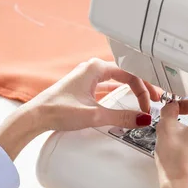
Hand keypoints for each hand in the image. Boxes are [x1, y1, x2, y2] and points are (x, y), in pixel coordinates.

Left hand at [0, 58, 161, 159]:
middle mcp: (91, 69)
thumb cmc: (57, 110)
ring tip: (142, 101)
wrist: (35, 117)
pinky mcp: (82, 88)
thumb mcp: (94, 115)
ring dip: (130, 91)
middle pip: (125, 75)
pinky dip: (118, 94)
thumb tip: (142, 119)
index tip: (150, 103)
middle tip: (152, 102)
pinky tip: (123, 101)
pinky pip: (107, 87)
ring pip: (116, 81)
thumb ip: (121, 117)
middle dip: (140, 89)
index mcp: (95, 68)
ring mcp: (86, 78)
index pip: (130, 74)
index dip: (144, 89)